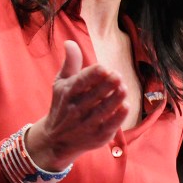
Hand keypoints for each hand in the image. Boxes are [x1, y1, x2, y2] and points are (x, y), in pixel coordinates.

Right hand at [25, 40, 128, 170]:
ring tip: (124, 88)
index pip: (81, 82)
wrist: (57, 140)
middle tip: (117, 75)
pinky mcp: (98, 136)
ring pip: (103, 110)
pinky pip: (110, 126)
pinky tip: (126, 106)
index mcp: (68, 93)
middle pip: (94, 95)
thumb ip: (70, 63)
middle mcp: (76, 109)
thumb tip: (70, 42)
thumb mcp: (61, 83)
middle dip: (107, 85)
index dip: (93, 75)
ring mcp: (87, 124)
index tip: (104, 68)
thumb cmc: (62, 105)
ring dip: (115, 99)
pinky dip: (118, 117)